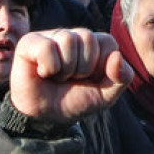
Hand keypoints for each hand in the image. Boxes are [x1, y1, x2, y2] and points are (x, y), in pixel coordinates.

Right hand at [9, 29, 132, 123]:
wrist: (46, 117)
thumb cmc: (76, 100)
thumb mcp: (107, 95)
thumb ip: (122, 77)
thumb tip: (117, 56)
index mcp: (96, 45)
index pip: (108, 42)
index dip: (101, 67)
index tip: (90, 79)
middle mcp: (75, 36)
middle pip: (87, 38)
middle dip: (82, 68)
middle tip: (71, 78)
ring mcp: (52, 36)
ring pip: (68, 40)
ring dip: (65, 69)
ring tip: (57, 76)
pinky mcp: (31, 42)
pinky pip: (46, 47)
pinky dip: (48, 67)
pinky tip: (42, 72)